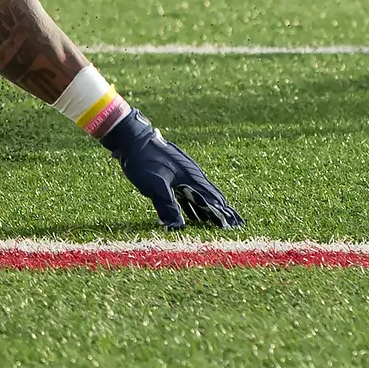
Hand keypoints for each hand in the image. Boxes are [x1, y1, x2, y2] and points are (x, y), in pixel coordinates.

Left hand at [99, 109, 243, 229]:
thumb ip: (167, 206)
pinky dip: (195, 205)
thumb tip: (177, 228)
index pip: (214, 200)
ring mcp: (184, 173)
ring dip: (208, 210)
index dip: (225, 215)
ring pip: (201, 196)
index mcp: (192, 177)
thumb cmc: (144, 161)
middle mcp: (193, 175)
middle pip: (212, 197)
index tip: (236, 228)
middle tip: (234, 227)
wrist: (132, 139)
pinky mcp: (174, 174)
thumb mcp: (155, 186)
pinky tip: (193, 214)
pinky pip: (190, 193)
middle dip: (222, 213)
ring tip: (216, 225)